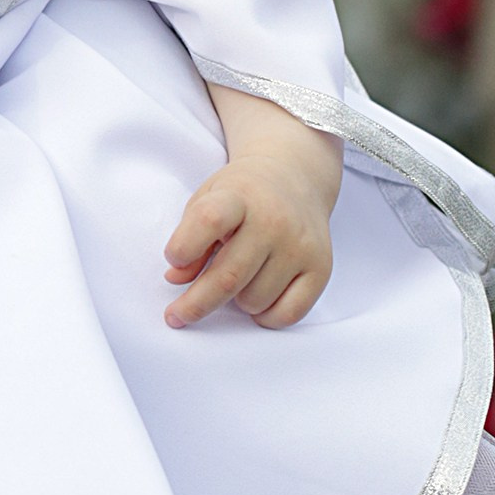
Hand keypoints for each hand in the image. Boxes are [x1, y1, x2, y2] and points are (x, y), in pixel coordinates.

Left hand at [163, 92, 340, 329]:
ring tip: (239, 279)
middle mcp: (274, 220)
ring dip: (236, 302)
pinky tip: (258, 299)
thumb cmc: (242, 195)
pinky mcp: (321, 268)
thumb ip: (189, 236)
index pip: (208, 221)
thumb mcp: (208, 200)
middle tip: (176, 315)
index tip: (173, 260)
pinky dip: (265, 317)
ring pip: (254, 300)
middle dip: (195, 304)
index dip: (184, 247)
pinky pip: (287, 314)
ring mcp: (300, 245)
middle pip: (229, 278)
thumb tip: (176, 279)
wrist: (295, 177)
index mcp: (239, 196)